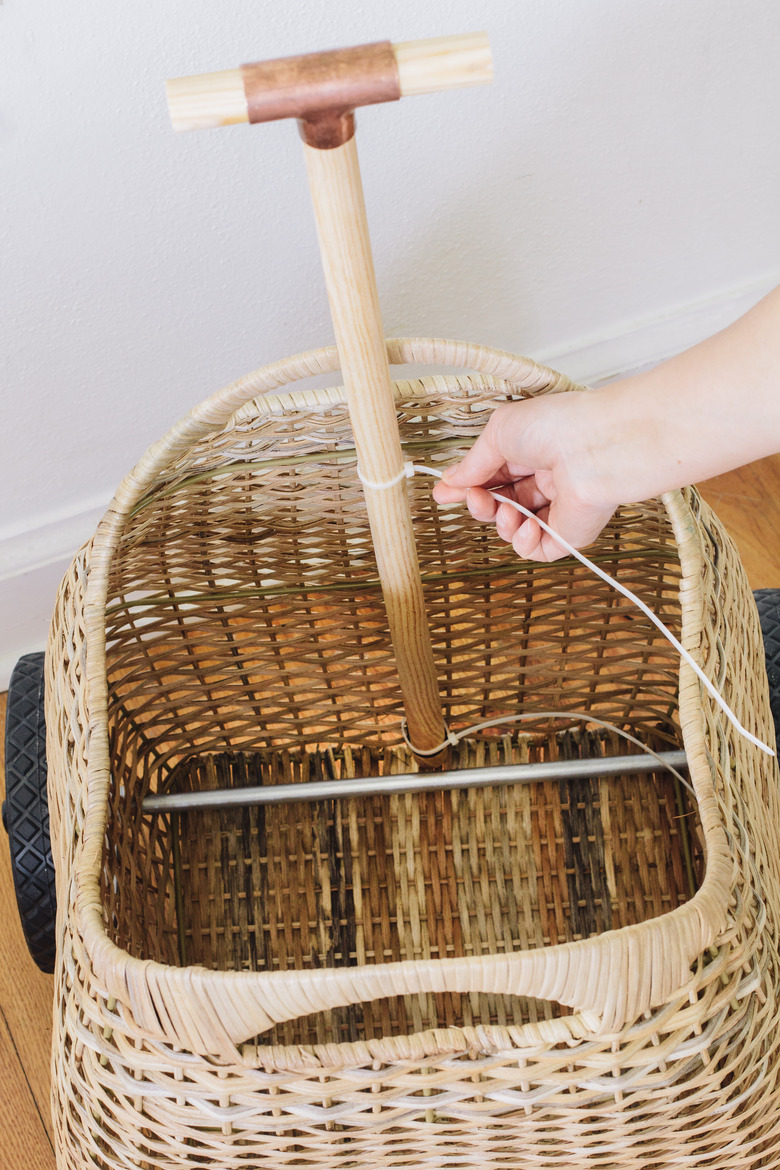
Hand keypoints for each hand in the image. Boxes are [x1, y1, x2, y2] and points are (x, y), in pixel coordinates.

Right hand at [431, 394, 617, 561]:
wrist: (594, 448)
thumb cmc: (555, 427)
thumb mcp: (498, 434)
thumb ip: (473, 463)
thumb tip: (451, 481)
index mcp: (531, 452)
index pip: (492, 476)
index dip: (468, 487)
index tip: (445, 494)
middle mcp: (546, 479)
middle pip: (500, 504)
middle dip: (481, 506)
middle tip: (475, 500)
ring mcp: (559, 508)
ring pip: (514, 529)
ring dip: (501, 524)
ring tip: (506, 512)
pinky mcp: (570, 533)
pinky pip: (537, 549)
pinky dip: (524, 543)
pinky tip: (526, 527)